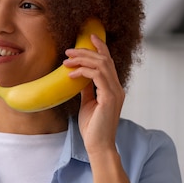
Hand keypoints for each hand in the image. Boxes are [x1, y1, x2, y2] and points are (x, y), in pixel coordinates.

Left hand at [63, 35, 124, 153]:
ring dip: (82, 59)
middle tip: (69, 51)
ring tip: (66, 61)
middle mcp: (117, 88)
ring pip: (102, 64)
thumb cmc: (93, 128)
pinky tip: (71, 75)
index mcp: (113, 89)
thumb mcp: (87, 104)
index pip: (108, 62)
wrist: (98, 146)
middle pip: (104, 59)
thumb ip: (86, 89)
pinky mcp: (109, 98)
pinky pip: (97, 76)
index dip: (100, 47)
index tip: (89, 37)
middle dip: (86, 51)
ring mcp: (115, 92)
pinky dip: (83, 72)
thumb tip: (79, 77)